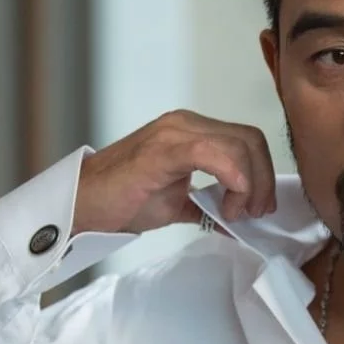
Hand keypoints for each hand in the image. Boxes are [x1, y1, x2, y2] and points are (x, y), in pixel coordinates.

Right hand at [74, 110, 275, 234]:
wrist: (79, 207)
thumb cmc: (121, 202)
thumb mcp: (177, 204)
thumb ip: (207, 204)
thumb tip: (235, 219)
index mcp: (192, 131)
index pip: (246, 140)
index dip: (263, 174)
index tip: (259, 207)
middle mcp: (186, 123)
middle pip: (250, 139)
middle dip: (264, 179)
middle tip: (255, 213)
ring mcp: (174, 132)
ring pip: (239, 144)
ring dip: (251, 184)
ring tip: (236, 213)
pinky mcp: (163, 149)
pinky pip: (213, 154)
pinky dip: (233, 179)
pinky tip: (227, 205)